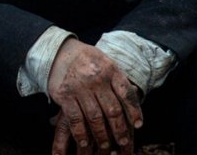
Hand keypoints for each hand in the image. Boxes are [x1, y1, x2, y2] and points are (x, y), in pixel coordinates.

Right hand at [46, 38, 141, 154]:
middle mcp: (96, 78)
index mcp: (110, 69)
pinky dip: (81, 133)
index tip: (138, 125)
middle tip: (123, 141)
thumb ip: (117, 79)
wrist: (58, 51)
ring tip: (105, 146)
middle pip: (112, 110)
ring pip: (95, 117)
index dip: (134, 111)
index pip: (126, 94)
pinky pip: (75, 118)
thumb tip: (135, 100)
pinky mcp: (64, 94)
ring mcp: (80, 87)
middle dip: (119, 129)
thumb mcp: (105, 62)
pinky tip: (84, 142)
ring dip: (101, 135)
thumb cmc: (86, 59)